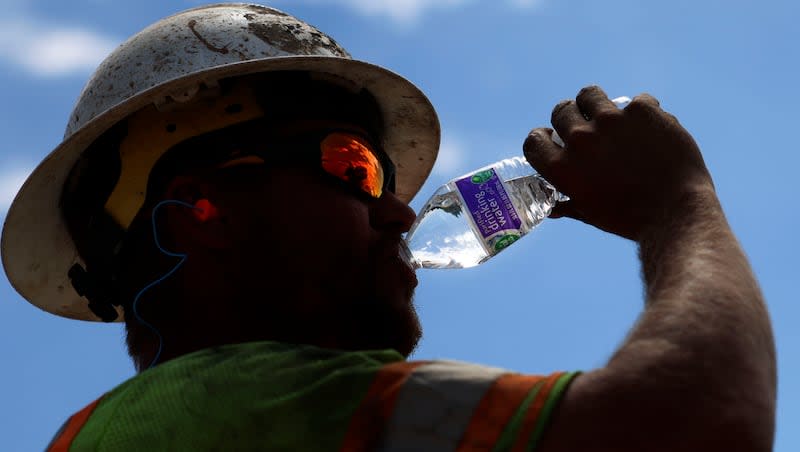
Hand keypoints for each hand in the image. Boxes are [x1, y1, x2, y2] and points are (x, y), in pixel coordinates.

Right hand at [523, 85, 715, 240]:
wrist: (676, 212)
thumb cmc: (630, 219)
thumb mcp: (591, 214)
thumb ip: (568, 204)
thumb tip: (553, 207)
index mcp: (562, 167)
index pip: (535, 140)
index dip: (542, 137)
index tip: (552, 137)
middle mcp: (580, 140)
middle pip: (561, 111)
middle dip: (570, 117)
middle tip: (584, 125)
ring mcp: (610, 121)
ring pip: (590, 94)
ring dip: (595, 103)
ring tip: (608, 114)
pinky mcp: (641, 111)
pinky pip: (635, 100)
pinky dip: (641, 113)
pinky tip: (649, 128)